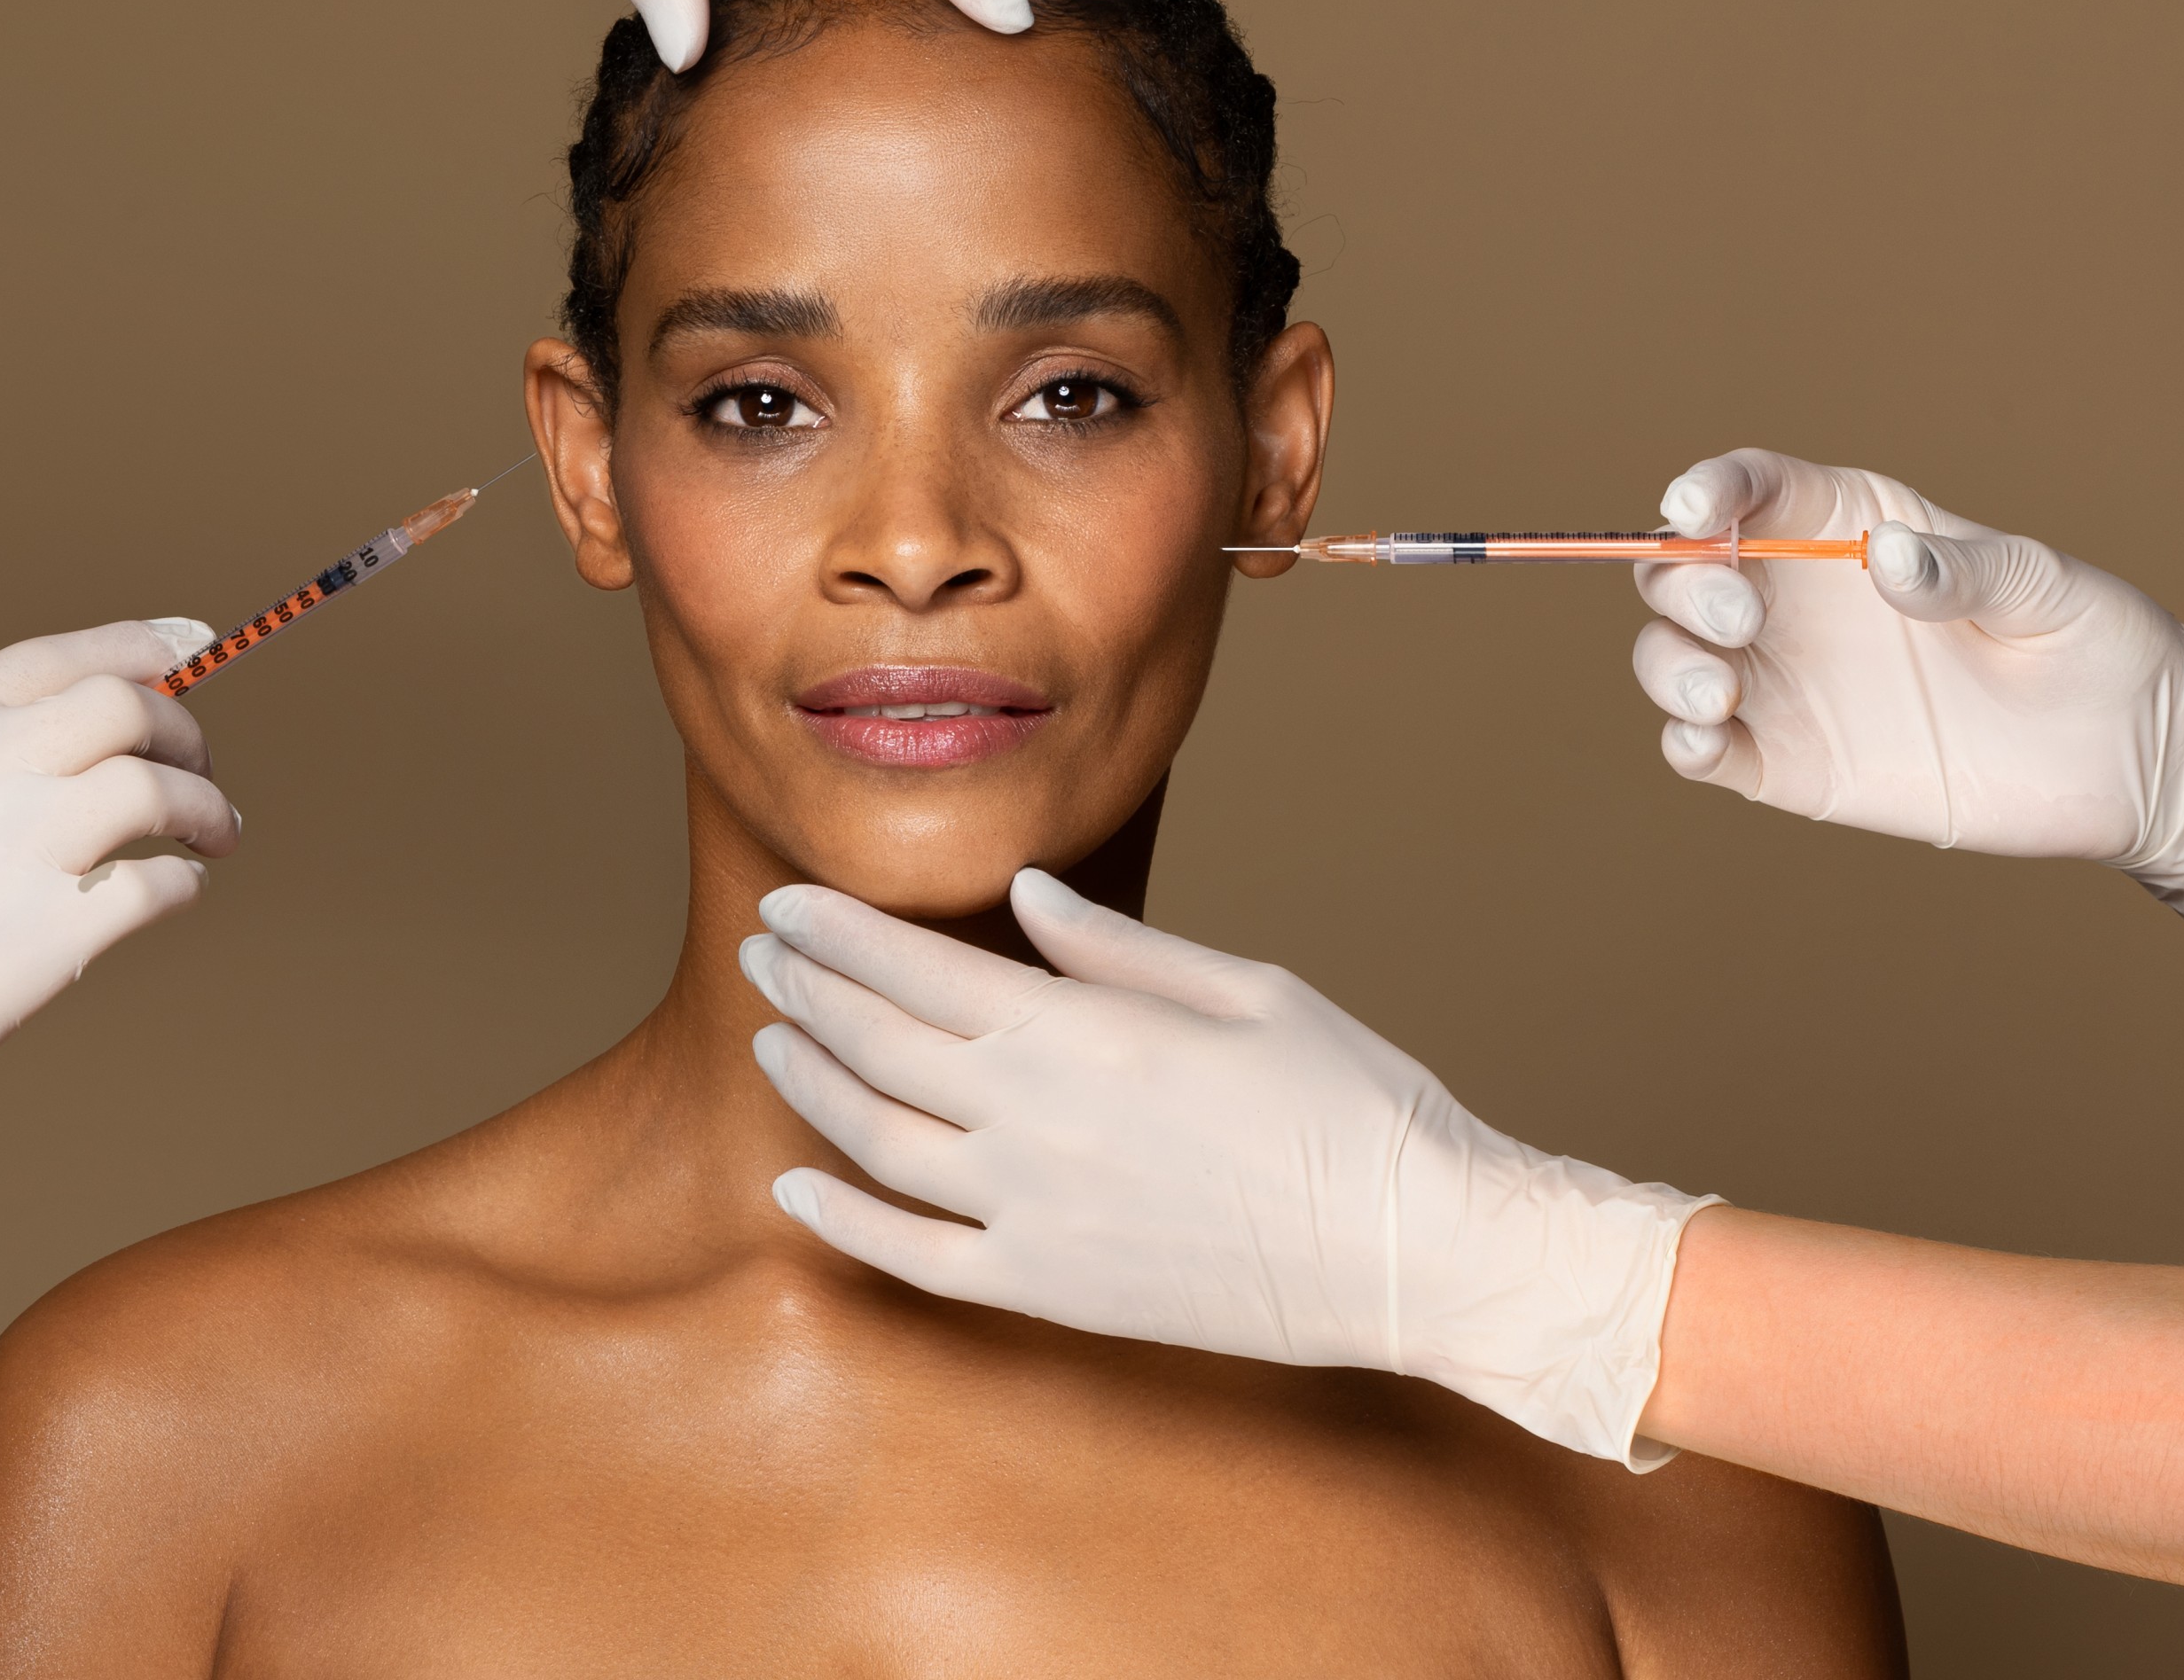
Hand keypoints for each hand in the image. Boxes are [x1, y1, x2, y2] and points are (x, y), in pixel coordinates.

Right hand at [0, 620, 240, 1301]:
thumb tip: (61, 767)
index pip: (47, 658)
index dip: (135, 646)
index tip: (191, 646)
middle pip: (122, 705)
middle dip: (183, 728)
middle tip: (201, 769)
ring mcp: (1, 854)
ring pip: (153, 784)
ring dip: (206, 806)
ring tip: (215, 836)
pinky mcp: (36, 943)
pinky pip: (155, 884)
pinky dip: (183, 884)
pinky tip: (171, 897)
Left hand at [740, 869, 1713, 1467]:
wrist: (1416, 1249)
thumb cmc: (1353, 1103)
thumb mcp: (1247, 988)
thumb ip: (1117, 947)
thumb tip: (1027, 892)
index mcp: (1083, 1030)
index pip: (915, 967)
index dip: (837, 932)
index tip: (789, 902)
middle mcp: (1035, 1121)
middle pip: (878, 1043)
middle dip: (808, 989)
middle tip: (767, 953)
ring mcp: (1034, 1215)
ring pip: (876, 1141)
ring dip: (810, 1081)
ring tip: (773, 1037)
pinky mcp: (1051, 1291)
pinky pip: (916, 1257)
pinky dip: (844, 1218)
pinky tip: (796, 1185)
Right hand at [1633, 448, 2183, 933]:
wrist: (2132, 760)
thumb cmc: (2095, 647)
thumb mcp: (2045, 586)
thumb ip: (1963, 567)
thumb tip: (1885, 556)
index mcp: (1849, 528)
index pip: (1752, 490)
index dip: (1708, 490)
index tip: (1696, 507)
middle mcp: (1798, 599)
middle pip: (1686, 569)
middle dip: (1683, 580)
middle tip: (1741, 613)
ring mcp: (1786, 682)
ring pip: (1672, 655)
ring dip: (1667, 662)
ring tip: (1721, 688)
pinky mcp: (1790, 763)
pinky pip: (1705, 749)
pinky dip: (1683, 742)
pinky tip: (1709, 738)